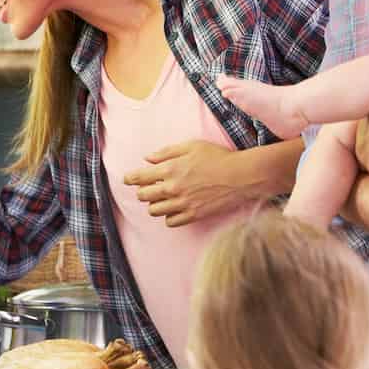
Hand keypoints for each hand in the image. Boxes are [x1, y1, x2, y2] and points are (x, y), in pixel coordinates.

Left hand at [124, 141, 245, 226]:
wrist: (241, 176)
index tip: (127, 179)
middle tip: (148, 188)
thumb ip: (167, 152)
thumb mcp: (191, 146)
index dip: (130, 178)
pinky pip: (170, 222)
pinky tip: (175, 208)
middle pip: (143, 196)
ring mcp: (183, 203)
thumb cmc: (218, 157)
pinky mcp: (193, 215)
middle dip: (142, 192)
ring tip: (163, 198)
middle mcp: (173, 188)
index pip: (139, 177)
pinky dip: (169, 216)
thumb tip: (148, 159)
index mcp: (170, 169)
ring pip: (154, 211)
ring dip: (154, 204)